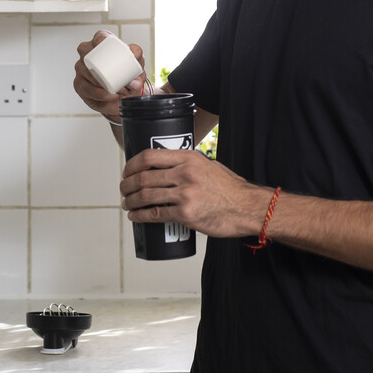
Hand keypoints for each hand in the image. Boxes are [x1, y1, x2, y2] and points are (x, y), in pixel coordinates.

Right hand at [73, 30, 145, 115]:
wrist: (126, 96)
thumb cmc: (129, 75)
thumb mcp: (137, 64)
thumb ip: (138, 56)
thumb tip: (135, 57)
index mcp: (102, 45)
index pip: (99, 37)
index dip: (100, 38)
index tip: (103, 42)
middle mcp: (88, 54)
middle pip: (87, 54)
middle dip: (105, 69)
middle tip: (126, 81)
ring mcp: (81, 69)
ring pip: (88, 73)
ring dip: (105, 84)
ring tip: (122, 90)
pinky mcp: (79, 85)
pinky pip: (87, 89)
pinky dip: (100, 93)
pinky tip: (110, 95)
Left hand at [120, 149, 270, 238]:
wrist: (247, 208)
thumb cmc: (230, 189)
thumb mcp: (209, 166)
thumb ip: (189, 164)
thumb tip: (168, 168)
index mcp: (189, 158)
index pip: (150, 156)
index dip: (132, 164)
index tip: (127, 171)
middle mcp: (185, 173)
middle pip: (144, 176)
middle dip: (127, 184)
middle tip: (124, 189)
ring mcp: (185, 194)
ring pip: (146, 195)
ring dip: (131, 201)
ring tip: (127, 204)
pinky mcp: (186, 214)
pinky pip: (156, 214)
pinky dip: (140, 215)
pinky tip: (135, 216)